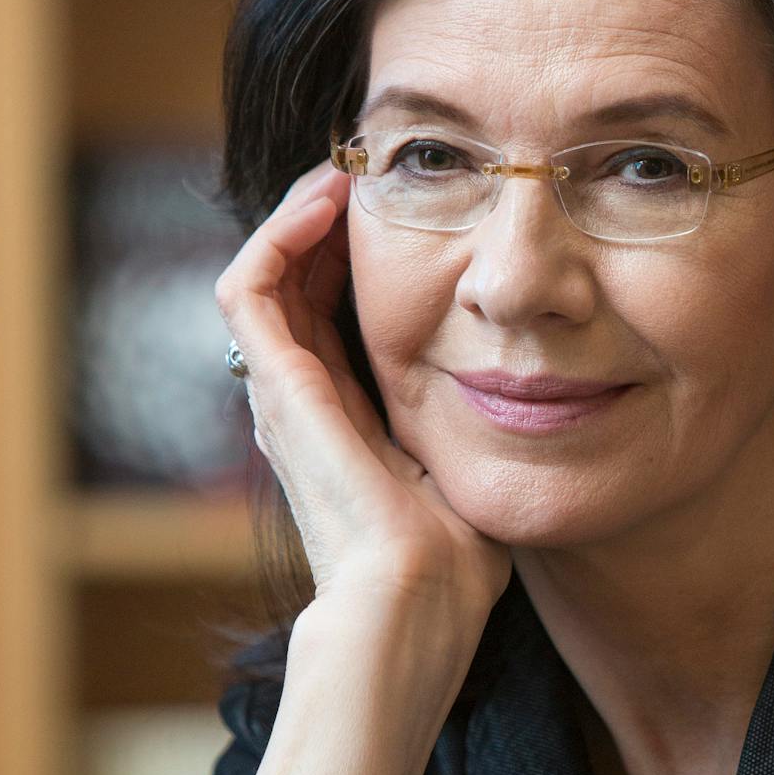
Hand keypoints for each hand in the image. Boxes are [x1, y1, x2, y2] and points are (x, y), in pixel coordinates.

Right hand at [215, 159, 511, 614]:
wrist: (417, 600)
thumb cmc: (452, 557)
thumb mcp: (465, 464)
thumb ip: (471, 423)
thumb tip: (523, 387)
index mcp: (342, 416)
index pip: (329, 312)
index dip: (353, 256)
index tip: (402, 209)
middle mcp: (301, 399)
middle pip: (293, 285)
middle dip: (326, 225)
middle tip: (368, 176)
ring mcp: (280, 392)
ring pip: (262, 273)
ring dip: (297, 216)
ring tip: (344, 174)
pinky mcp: (275, 386)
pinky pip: (250, 286)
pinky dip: (278, 234)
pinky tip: (326, 201)